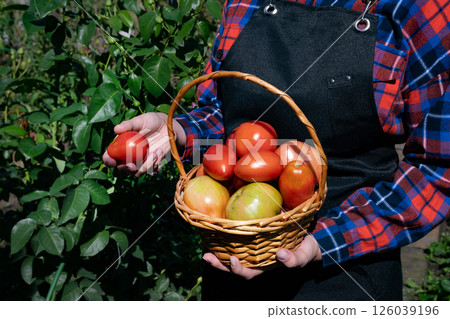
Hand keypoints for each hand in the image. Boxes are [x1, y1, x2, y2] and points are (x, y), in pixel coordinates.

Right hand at [102, 113, 185, 176]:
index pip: (109, 157)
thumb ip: (128, 125)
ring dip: (146, 166)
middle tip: (133, 166)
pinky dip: (156, 162)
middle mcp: (129, 157)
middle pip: (122, 170)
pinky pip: (152, 170)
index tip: (112, 162)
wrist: (167, 127)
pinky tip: (160, 151)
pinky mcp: (152, 165)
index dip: (108, 161)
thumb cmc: (150, 122)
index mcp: (121, 147)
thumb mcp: (140, 121)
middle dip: (126, 170)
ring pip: (138, 173)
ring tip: (155, 153)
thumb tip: (116, 129)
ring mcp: (141, 163)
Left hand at [202, 234, 321, 279]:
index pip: (248, 273)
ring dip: (217, 248)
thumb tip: (280, 255)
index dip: (238, 270)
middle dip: (219, 262)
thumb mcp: (304, 256)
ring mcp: (251, 247)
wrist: (308, 237)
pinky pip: (235, 236)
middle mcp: (255, 258)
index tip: (232, 261)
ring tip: (205, 243)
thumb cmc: (305, 249)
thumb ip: (294, 260)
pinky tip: (216, 225)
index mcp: (265, 266)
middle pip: (233, 264)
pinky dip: (224, 233)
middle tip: (207, 255)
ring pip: (231, 250)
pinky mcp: (251, 234)